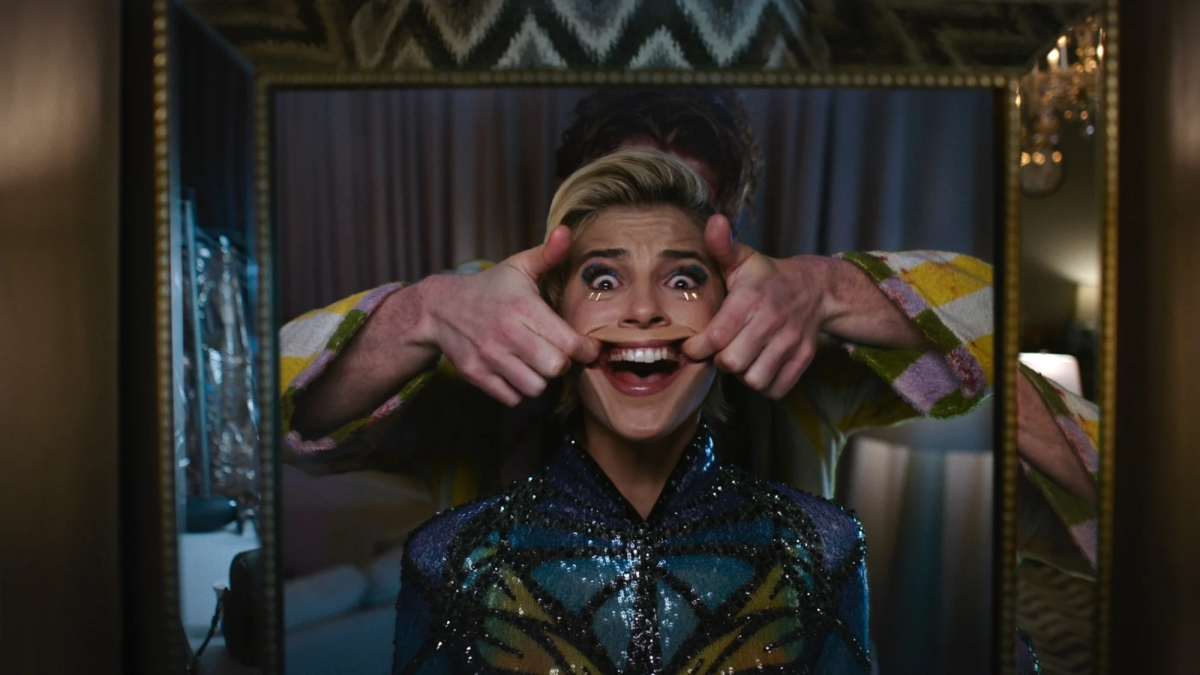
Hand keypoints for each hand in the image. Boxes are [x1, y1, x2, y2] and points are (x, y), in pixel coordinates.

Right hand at [418, 226, 600, 405]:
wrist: (439, 308)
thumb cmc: (489, 288)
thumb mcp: (518, 267)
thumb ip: (547, 254)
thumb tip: (567, 232)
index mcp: (524, 307)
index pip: (569, 343)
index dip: (584, 349)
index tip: (584, 346)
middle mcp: (507, 334)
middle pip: (554, 368)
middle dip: (561, 364)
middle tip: (557, 353)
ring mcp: (489, 357)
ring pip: (534, 387)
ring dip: (540, 379)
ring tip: (536, 364)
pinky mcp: (476, 375)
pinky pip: (512, 398)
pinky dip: (518, 390)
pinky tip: (517, 372)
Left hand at [682, 215, 834, 398]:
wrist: (816, 289)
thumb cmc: (767, 277)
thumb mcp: (743, 259)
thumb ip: (722, 246)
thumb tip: (713, 221)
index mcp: (750, 298)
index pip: (714, 337)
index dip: (696, 348)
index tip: (692, 346)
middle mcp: (771, 321)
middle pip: (731, 363)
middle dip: (720, 360)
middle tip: (720, 350)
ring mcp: (790, 342)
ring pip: (753, 379)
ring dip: (742, 374)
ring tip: (741, 358)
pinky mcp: (803, 359)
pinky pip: (775, 389)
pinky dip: (763, 384)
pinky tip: (758, 367)